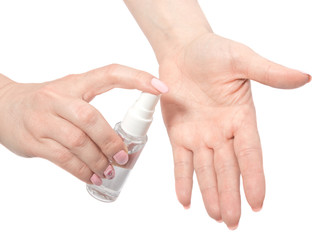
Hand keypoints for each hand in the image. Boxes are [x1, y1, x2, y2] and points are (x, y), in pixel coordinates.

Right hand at [0, 64, 167, 184]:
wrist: (5, 106)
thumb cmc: (47, 102)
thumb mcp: (70, 94)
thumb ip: (94, 108)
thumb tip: (126, 135)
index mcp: (75, 83)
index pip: (110, 74)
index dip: (137, 78)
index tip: (161, 88)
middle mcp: (58, 98)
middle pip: (91, 118)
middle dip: (111, 141)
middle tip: (123, 157)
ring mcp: (44, 119)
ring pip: (77, 142)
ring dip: (98, 160)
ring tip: (109, 170)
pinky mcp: (33, 140)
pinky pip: (63, 158)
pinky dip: (81, 170)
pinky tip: (92, 177)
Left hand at [159, 33, 309, 228]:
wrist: (182, 50)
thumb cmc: (212, 51)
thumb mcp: (242, 60)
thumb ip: (269, 73)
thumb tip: (303, 77)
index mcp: (240, 117)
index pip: (250, 154)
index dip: (254, 178)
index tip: (258, 202)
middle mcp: (221, 131)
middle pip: (228, 169)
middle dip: (230, 195)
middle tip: (232, 222)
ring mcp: (199, 134)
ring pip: (206, 170)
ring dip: (210, 194)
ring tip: (216, 217)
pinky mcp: (178, 133)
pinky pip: (180, 161)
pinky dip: (182, 180)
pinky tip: (185, 200)